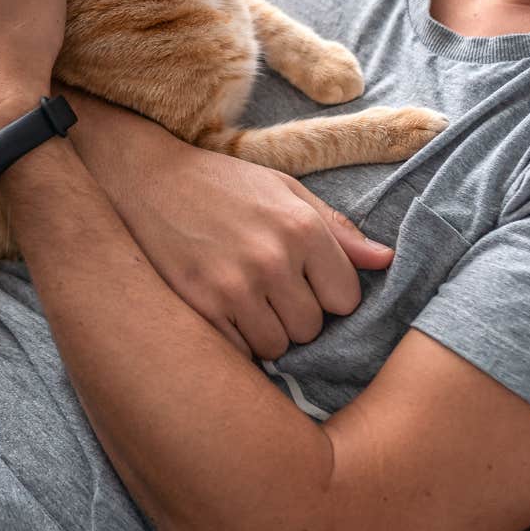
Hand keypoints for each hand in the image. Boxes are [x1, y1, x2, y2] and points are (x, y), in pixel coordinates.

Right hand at [87, 110, 394, 359]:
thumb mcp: (283, 190)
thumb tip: (386, 260)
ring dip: (265, 331)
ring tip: (244, 298)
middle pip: (311, 329)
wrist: (144, 179)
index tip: (305, 281)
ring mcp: (233, 286)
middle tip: (268, 287)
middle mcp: (272, 259)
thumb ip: (336, 229)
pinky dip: (234, 339)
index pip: (346, 299)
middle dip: (295, 314)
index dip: (327, 294)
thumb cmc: (220, 184)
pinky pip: (239, 351)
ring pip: (276, 347)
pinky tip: (221, 309)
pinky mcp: (199, 307)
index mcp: (301, 227)